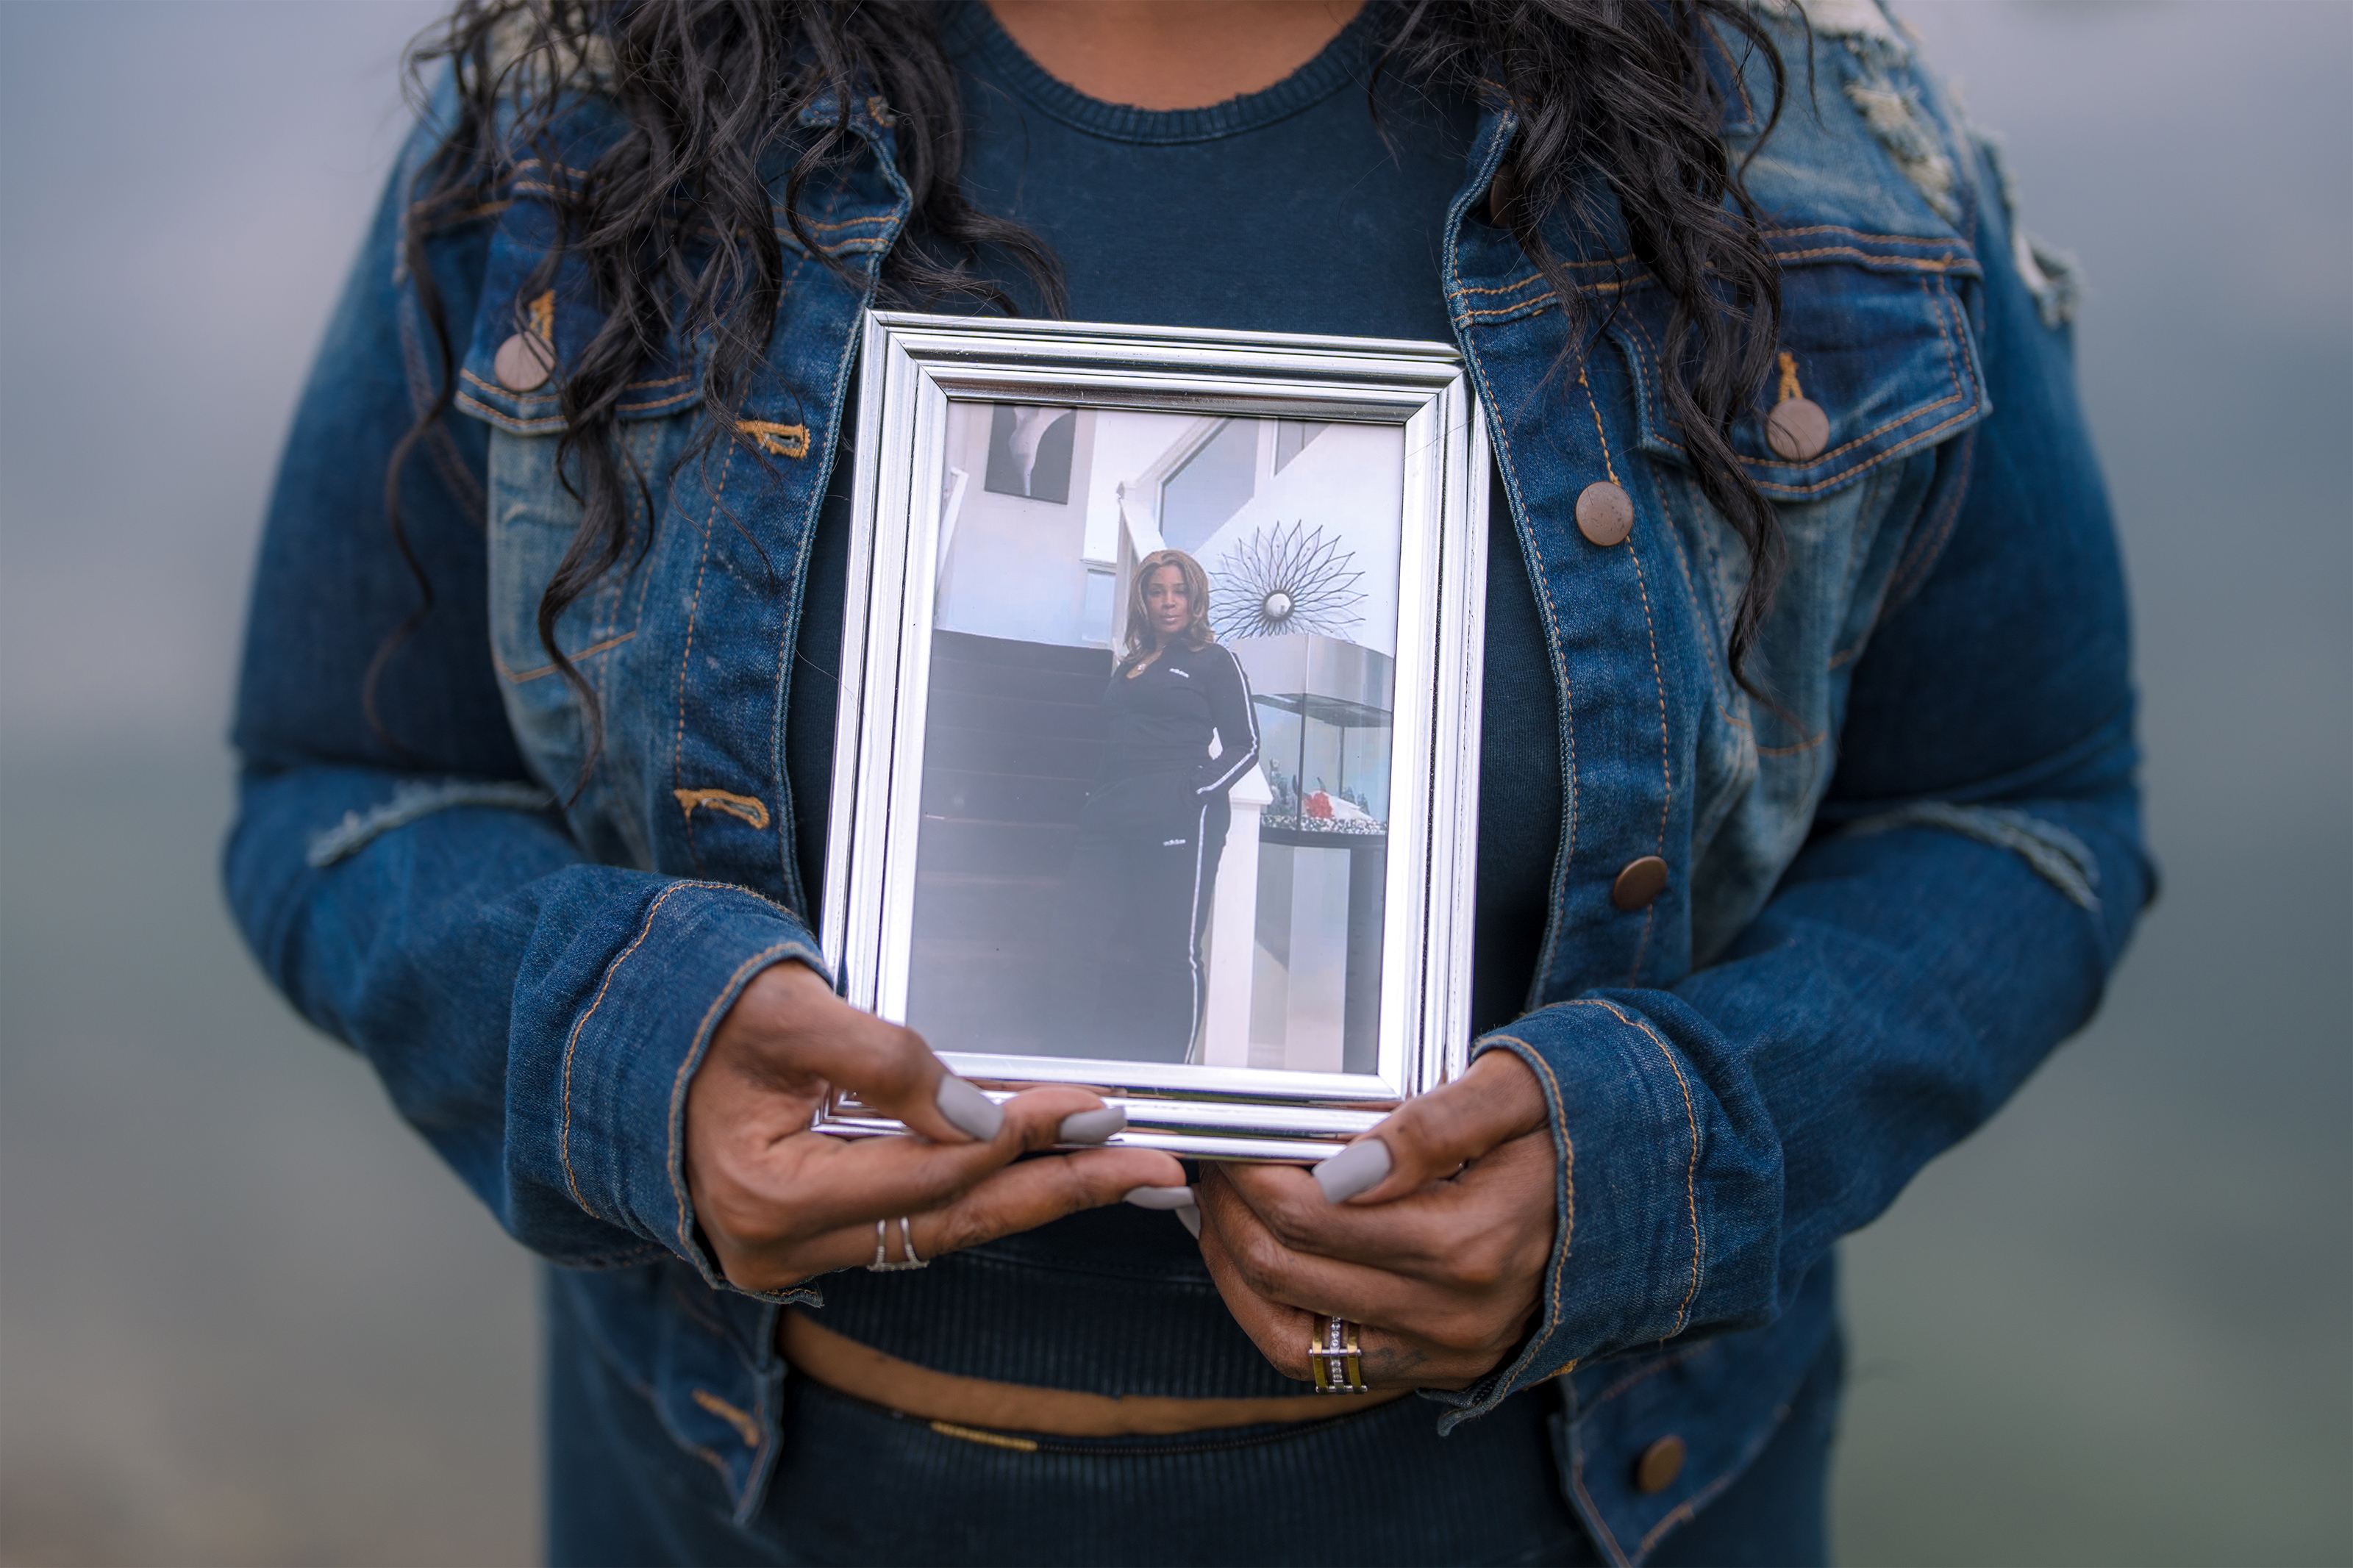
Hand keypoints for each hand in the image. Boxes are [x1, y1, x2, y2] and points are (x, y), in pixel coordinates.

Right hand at [685, 961, 1184, 1291]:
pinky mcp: (806, 1242)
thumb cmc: (692, 1016)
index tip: (1097, 1105)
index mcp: (772, 1196)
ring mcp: (792, 1255)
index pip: (932, 1170)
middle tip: (1156, 1169)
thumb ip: (883, 1059)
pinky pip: (914, 1225)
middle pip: (955, 1220)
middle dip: (1064, 1190)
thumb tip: (983, 1112)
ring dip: (1035, 1197)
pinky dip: (983, 1196)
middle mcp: (783, 1247)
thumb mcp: (787, 1010)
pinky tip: (1043, 1178)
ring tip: (1125, 1175)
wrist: (616, 1049)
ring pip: (943, 1230)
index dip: (1023, 1134)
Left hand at [1195, 1051, 1553, 1389]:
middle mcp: (1453, 1314)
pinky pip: (1321, 1367)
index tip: (1231, 1132)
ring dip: (1235, 1269)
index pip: (1311, 1213)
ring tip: (1220, 1210)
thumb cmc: (1573, 1130)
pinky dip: (1271, 1317)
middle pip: (1287, 1269)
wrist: (1644, 1198)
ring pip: (1288, 1334)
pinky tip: (1257, 1264)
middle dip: (1231, 1210)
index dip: (1251, 1171)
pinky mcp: (1435, 1370)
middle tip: (1215, 1161)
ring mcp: (1443, 1353)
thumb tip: (1345, 1166)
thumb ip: (1433, 1124)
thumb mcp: (1516, 1093)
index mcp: (1470, 1241)